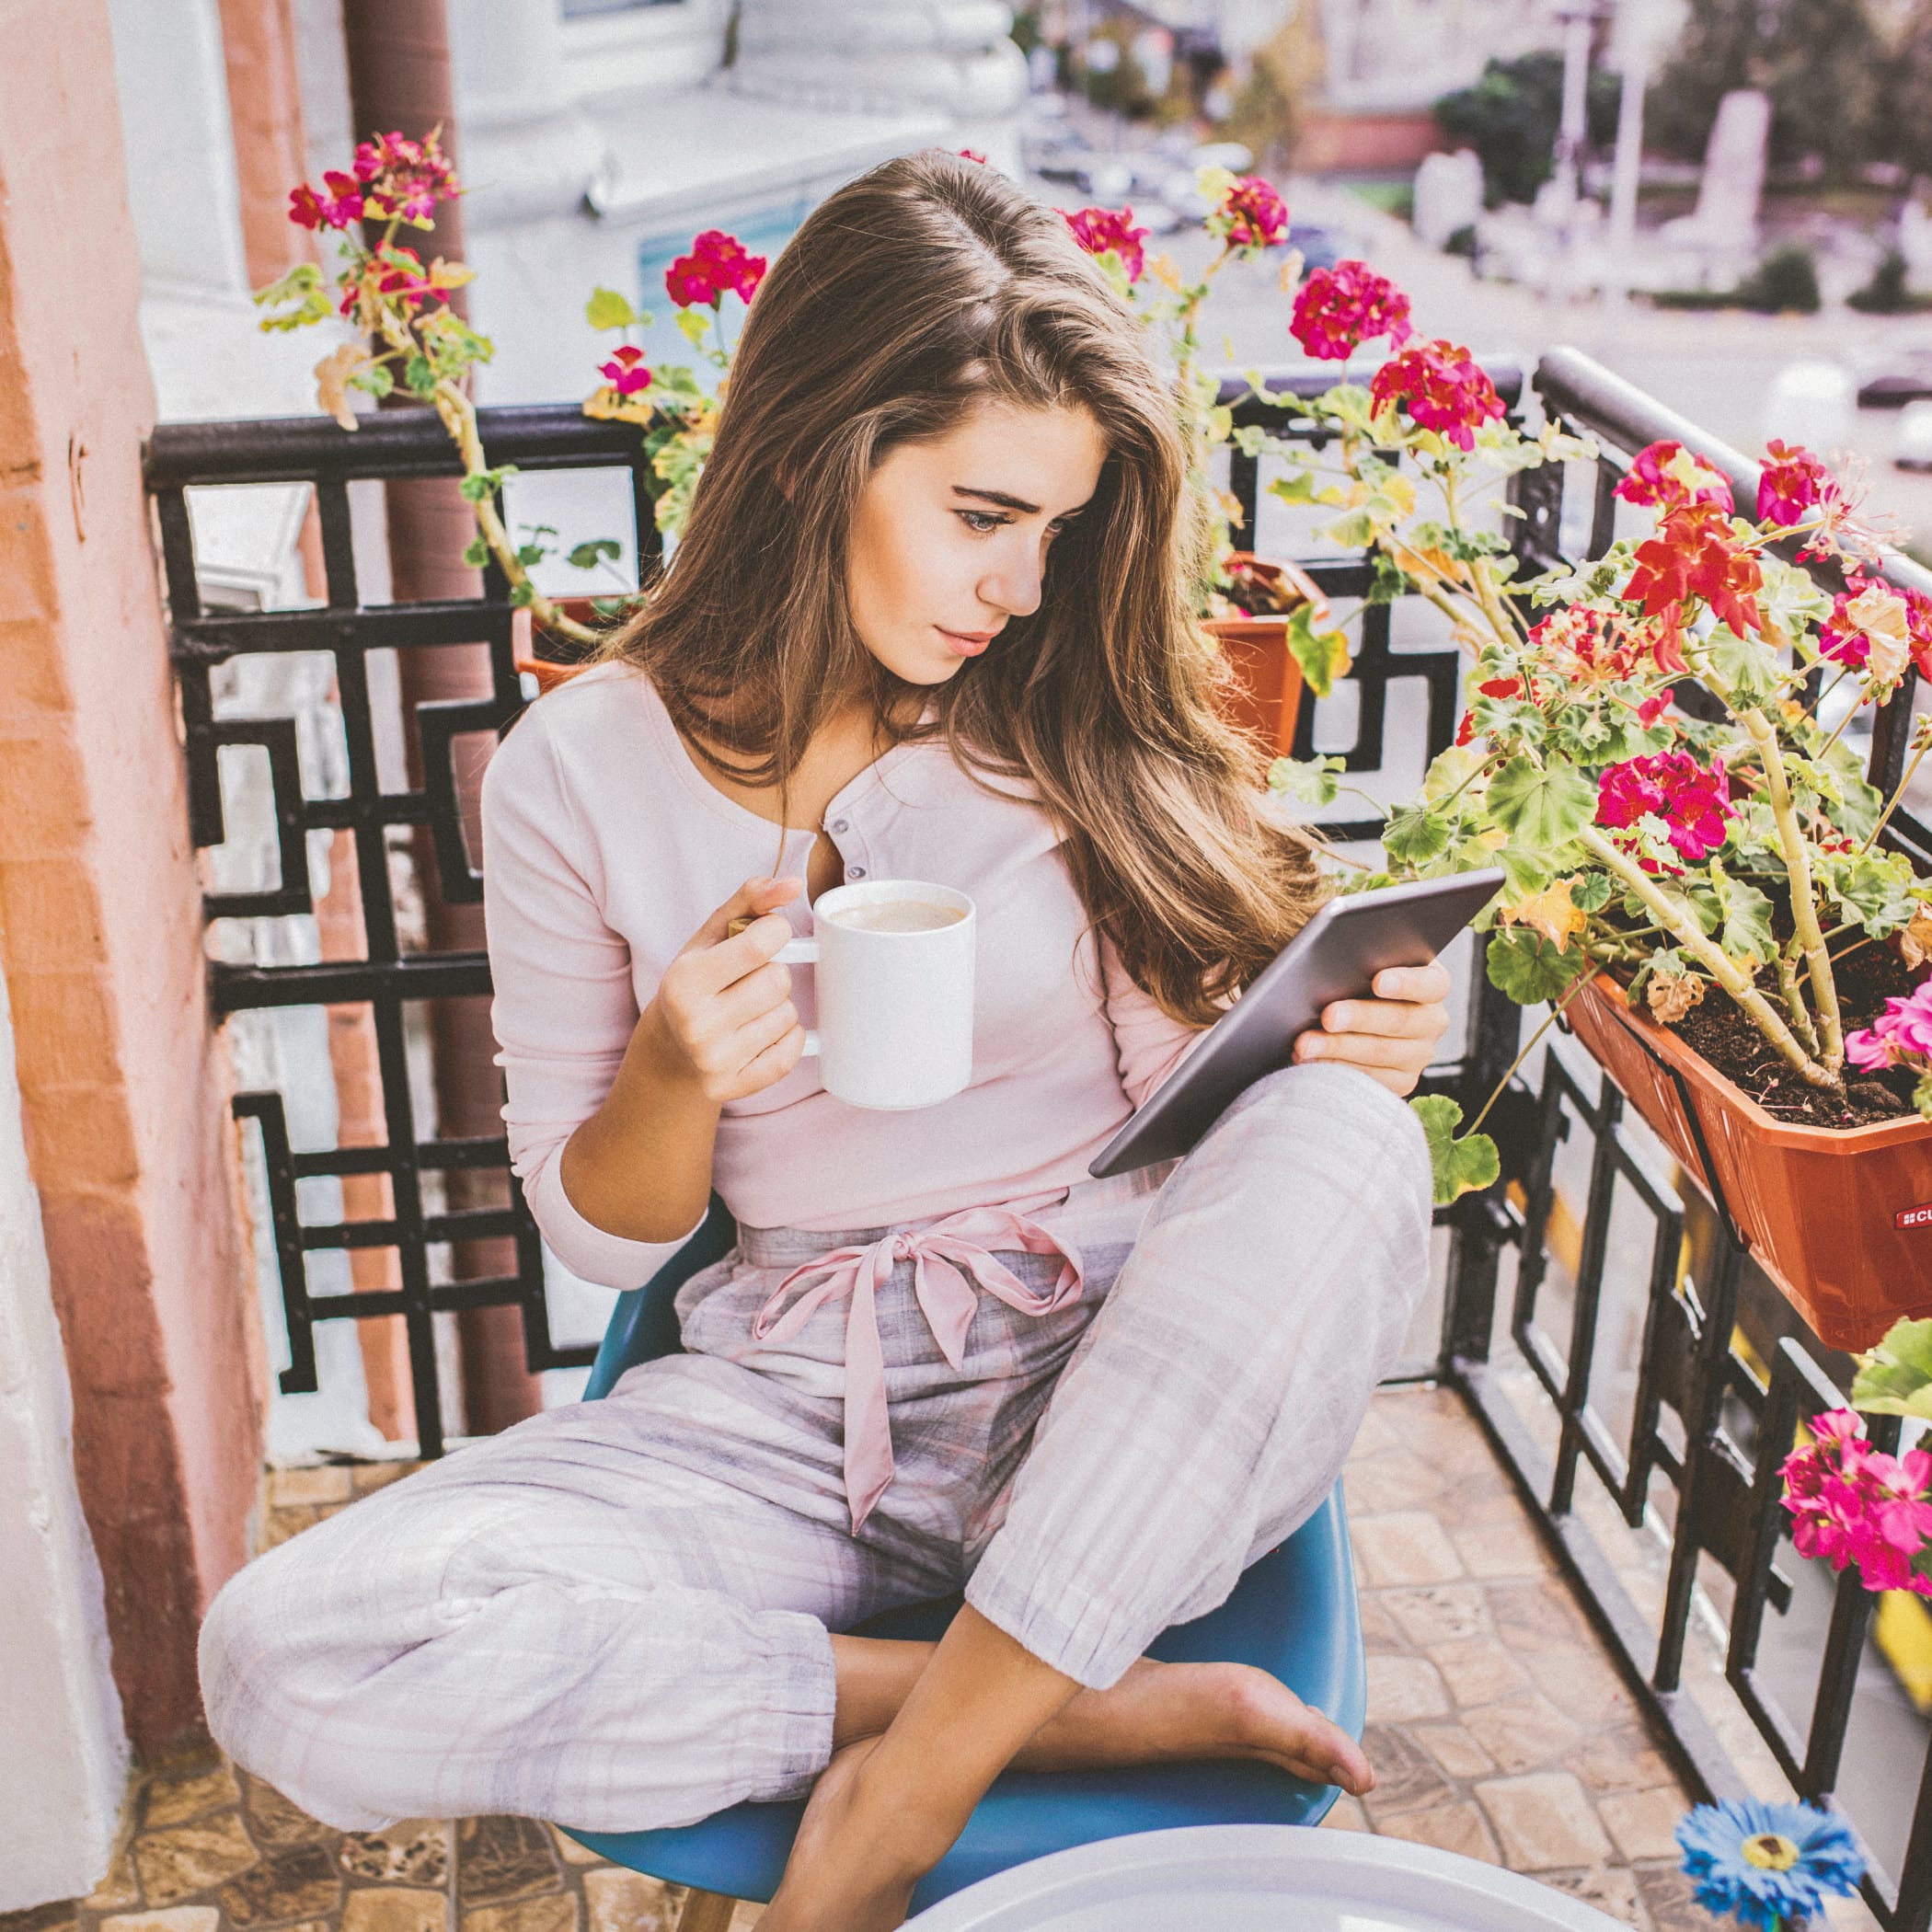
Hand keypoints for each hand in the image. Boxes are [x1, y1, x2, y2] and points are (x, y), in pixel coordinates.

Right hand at [643, 875, 810, 1102]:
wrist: (669, 1051)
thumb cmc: (696, 984)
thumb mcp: (709, 937)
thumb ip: (750, 901)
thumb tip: (794, 884)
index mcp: (684, 980)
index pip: (761, 944)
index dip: (775, 932)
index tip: (766, 936)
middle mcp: (696, 1024)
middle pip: (779, 981)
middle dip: (773, 973)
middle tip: (749, 980)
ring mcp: (714, 1060)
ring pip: (788, 1016)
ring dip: (778, 1007)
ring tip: (749, 1009)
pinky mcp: (731, 1087)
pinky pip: (789, 1054)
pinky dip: (786, 1038)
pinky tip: (762, 1031)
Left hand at [1292, 960, 1451, 1096]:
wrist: (1351, 1017)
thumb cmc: (1355, 979)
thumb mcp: (1363, 964)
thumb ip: (1359, 958)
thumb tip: (1333, 956)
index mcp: (1431, 984)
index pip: (1431, 983)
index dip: (1406, 982)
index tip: (1378, 981)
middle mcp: (1431, 1021)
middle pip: (1401, 1020)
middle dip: (1360, 1017)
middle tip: (1328, 1016)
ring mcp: (1418, 1054)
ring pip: (1380, 1053)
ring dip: (1338, 1048)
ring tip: (1306, 1044)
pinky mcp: (1400, 1081)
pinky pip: (1370, 1079)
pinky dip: (1336, 1068)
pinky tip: (1310, 1061)